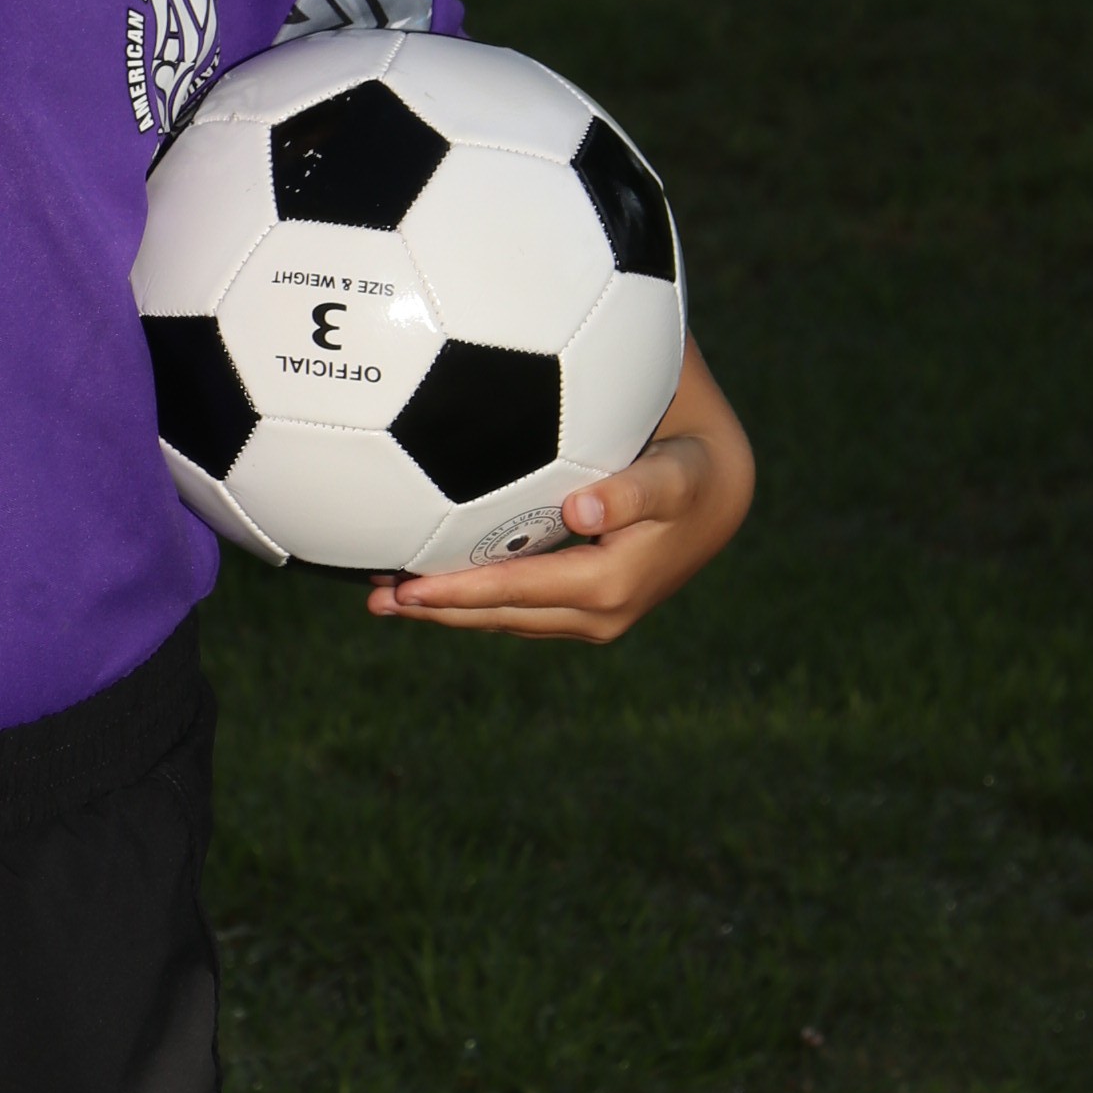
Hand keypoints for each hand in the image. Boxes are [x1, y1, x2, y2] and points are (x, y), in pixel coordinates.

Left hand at [365, 334, 753, 643]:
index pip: (516, 592)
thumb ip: (634, 489)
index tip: (406, 587)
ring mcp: (589, 619)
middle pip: (499, 616)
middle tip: (373, 599)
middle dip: (436, 610)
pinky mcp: (582, 610)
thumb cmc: (690, 474)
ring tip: (383, 597)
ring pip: (503, 619)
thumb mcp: (674, 476)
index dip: (459, 592)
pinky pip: (516, 608)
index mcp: (609, 588)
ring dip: (446, 610)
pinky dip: (471, 599)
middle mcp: (597, 616)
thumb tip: (583, 510)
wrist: (719, 499)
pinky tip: (429, 584)